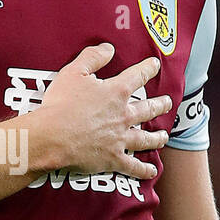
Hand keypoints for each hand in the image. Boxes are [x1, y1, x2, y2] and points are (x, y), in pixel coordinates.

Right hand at [36, 45, 171, 180]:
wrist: (52, 136)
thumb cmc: (60, 104)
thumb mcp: (73, 72)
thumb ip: (92, 57)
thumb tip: (108, 48)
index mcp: (115, 92)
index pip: (137, 76)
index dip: (147, 69)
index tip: (155, 65)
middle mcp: (124, 115)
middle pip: (148, 109)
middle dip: (160, 105)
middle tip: (167, 103)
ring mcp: (120, 139)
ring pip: (145, 138)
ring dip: (157, 137)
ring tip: (163, 136)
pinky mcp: (113, 159)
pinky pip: (133, 166)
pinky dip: (143, 170)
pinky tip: (151, 171)